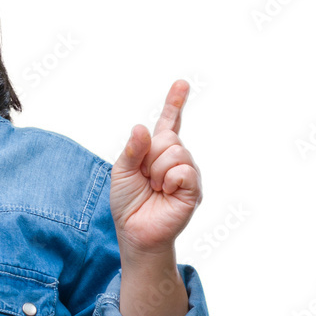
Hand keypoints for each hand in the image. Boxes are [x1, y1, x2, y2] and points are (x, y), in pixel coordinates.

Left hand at [110, 79, 201, 256]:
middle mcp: (176, 159)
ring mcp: (187, 173)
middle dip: (150, 157)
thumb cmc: (128, 203)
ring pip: (176, 151)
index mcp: (157, 152)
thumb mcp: (122, 172)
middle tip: (146, 178)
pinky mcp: (194, 188)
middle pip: (168, 137)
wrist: (134, 232)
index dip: (175, 103)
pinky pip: (184, 170)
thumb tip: (141, 128)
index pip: (169, 123)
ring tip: (155, 188)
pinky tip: (165, 192)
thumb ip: (132, 150)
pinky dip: (168, 180)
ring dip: (157, 171)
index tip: (182, 84)